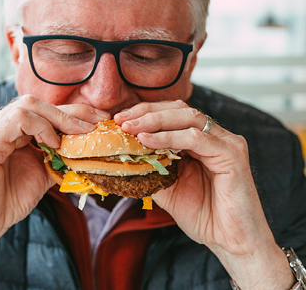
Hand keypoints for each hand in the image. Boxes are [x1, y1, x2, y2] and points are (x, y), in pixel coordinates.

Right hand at [0, 96, 108, 288]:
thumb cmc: (7, 201)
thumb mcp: (41, 173)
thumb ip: (57, 156)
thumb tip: (87, 147)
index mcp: (6, 129)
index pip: (42, 110)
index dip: (73, 112)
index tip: (100, 119)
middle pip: (38, 104)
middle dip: (72, 112)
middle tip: (98, 124)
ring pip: (29, 106)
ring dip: (60, 118)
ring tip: (78, 135)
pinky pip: (18, 120)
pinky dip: (41, 127)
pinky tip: (54, 143)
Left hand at [114, 100, 294, 288]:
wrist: (230, 241)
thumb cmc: (203, 215)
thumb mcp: (167, 188)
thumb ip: (152, 167)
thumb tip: (124, 154)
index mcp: (200, 142)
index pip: (172, 114)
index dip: (145, 113)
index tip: (120, 119)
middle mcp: (214, 137)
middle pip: (179, 110)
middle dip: (147, 112)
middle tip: (122, 120)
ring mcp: (225, 142)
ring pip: (188, 118)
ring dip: (155, 121)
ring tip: (130, 128)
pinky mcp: (231, 154)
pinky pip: (196, 138)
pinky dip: (169, 137)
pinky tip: (148, 140)